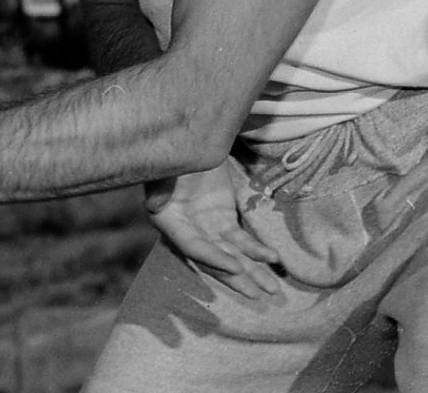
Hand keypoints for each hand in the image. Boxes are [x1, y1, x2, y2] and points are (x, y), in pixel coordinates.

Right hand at [144, 161, 281, 298]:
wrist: (193, 133)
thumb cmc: (176, 148)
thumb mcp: (167, 165)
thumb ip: (161, 187)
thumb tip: (155, 206)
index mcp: (168, 220)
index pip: (193, 246)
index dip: (213, 258)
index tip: (236, 267)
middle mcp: (187, 229)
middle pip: (214, 258)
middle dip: (237, 278)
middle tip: (258, 295)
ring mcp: (207, 226)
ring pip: (231, 254)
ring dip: (252, 271)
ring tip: (272, 288)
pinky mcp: (223, 218)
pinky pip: (241, 239)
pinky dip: (256, 249)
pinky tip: (273, 258)